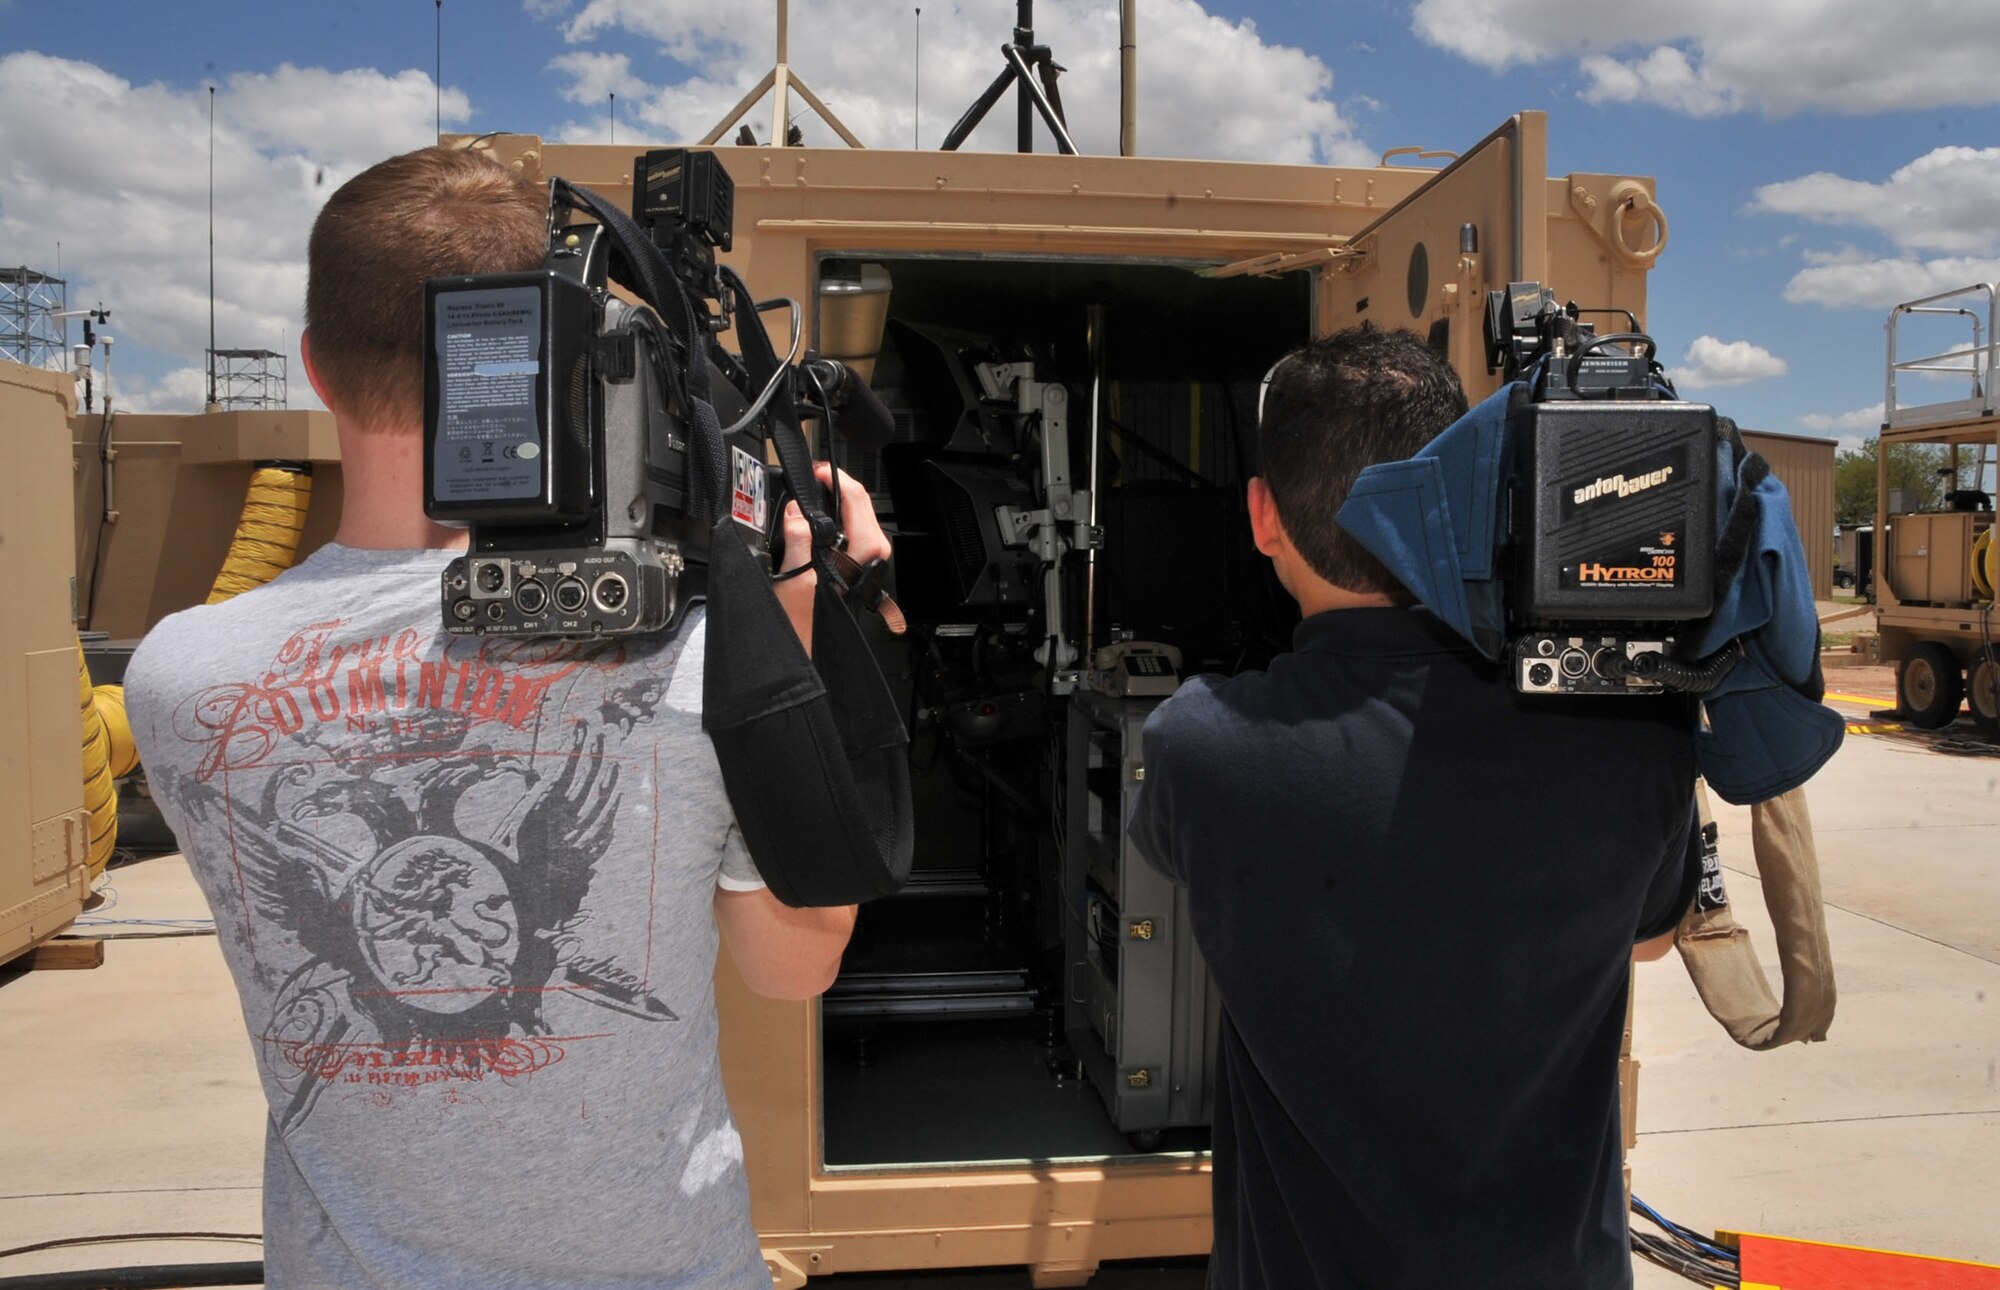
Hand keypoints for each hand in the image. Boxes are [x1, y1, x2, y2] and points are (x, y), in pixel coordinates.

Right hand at [773, 464, 890, 652]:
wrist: (809, 643)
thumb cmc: (807, 620)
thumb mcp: (796, 576)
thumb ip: (798, 537)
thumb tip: (796, 510)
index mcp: (864, 551)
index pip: (857, 498)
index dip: (835, 478)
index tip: (814, 470)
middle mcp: (871, 553)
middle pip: (860, 503)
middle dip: (836, 485)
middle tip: (811, 475)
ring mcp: (865, 557)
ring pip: (855, 515)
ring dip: (834, 501)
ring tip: (811, 491)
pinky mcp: (854, 562)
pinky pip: (848, 529)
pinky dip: (833, 517)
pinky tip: (814, 518)